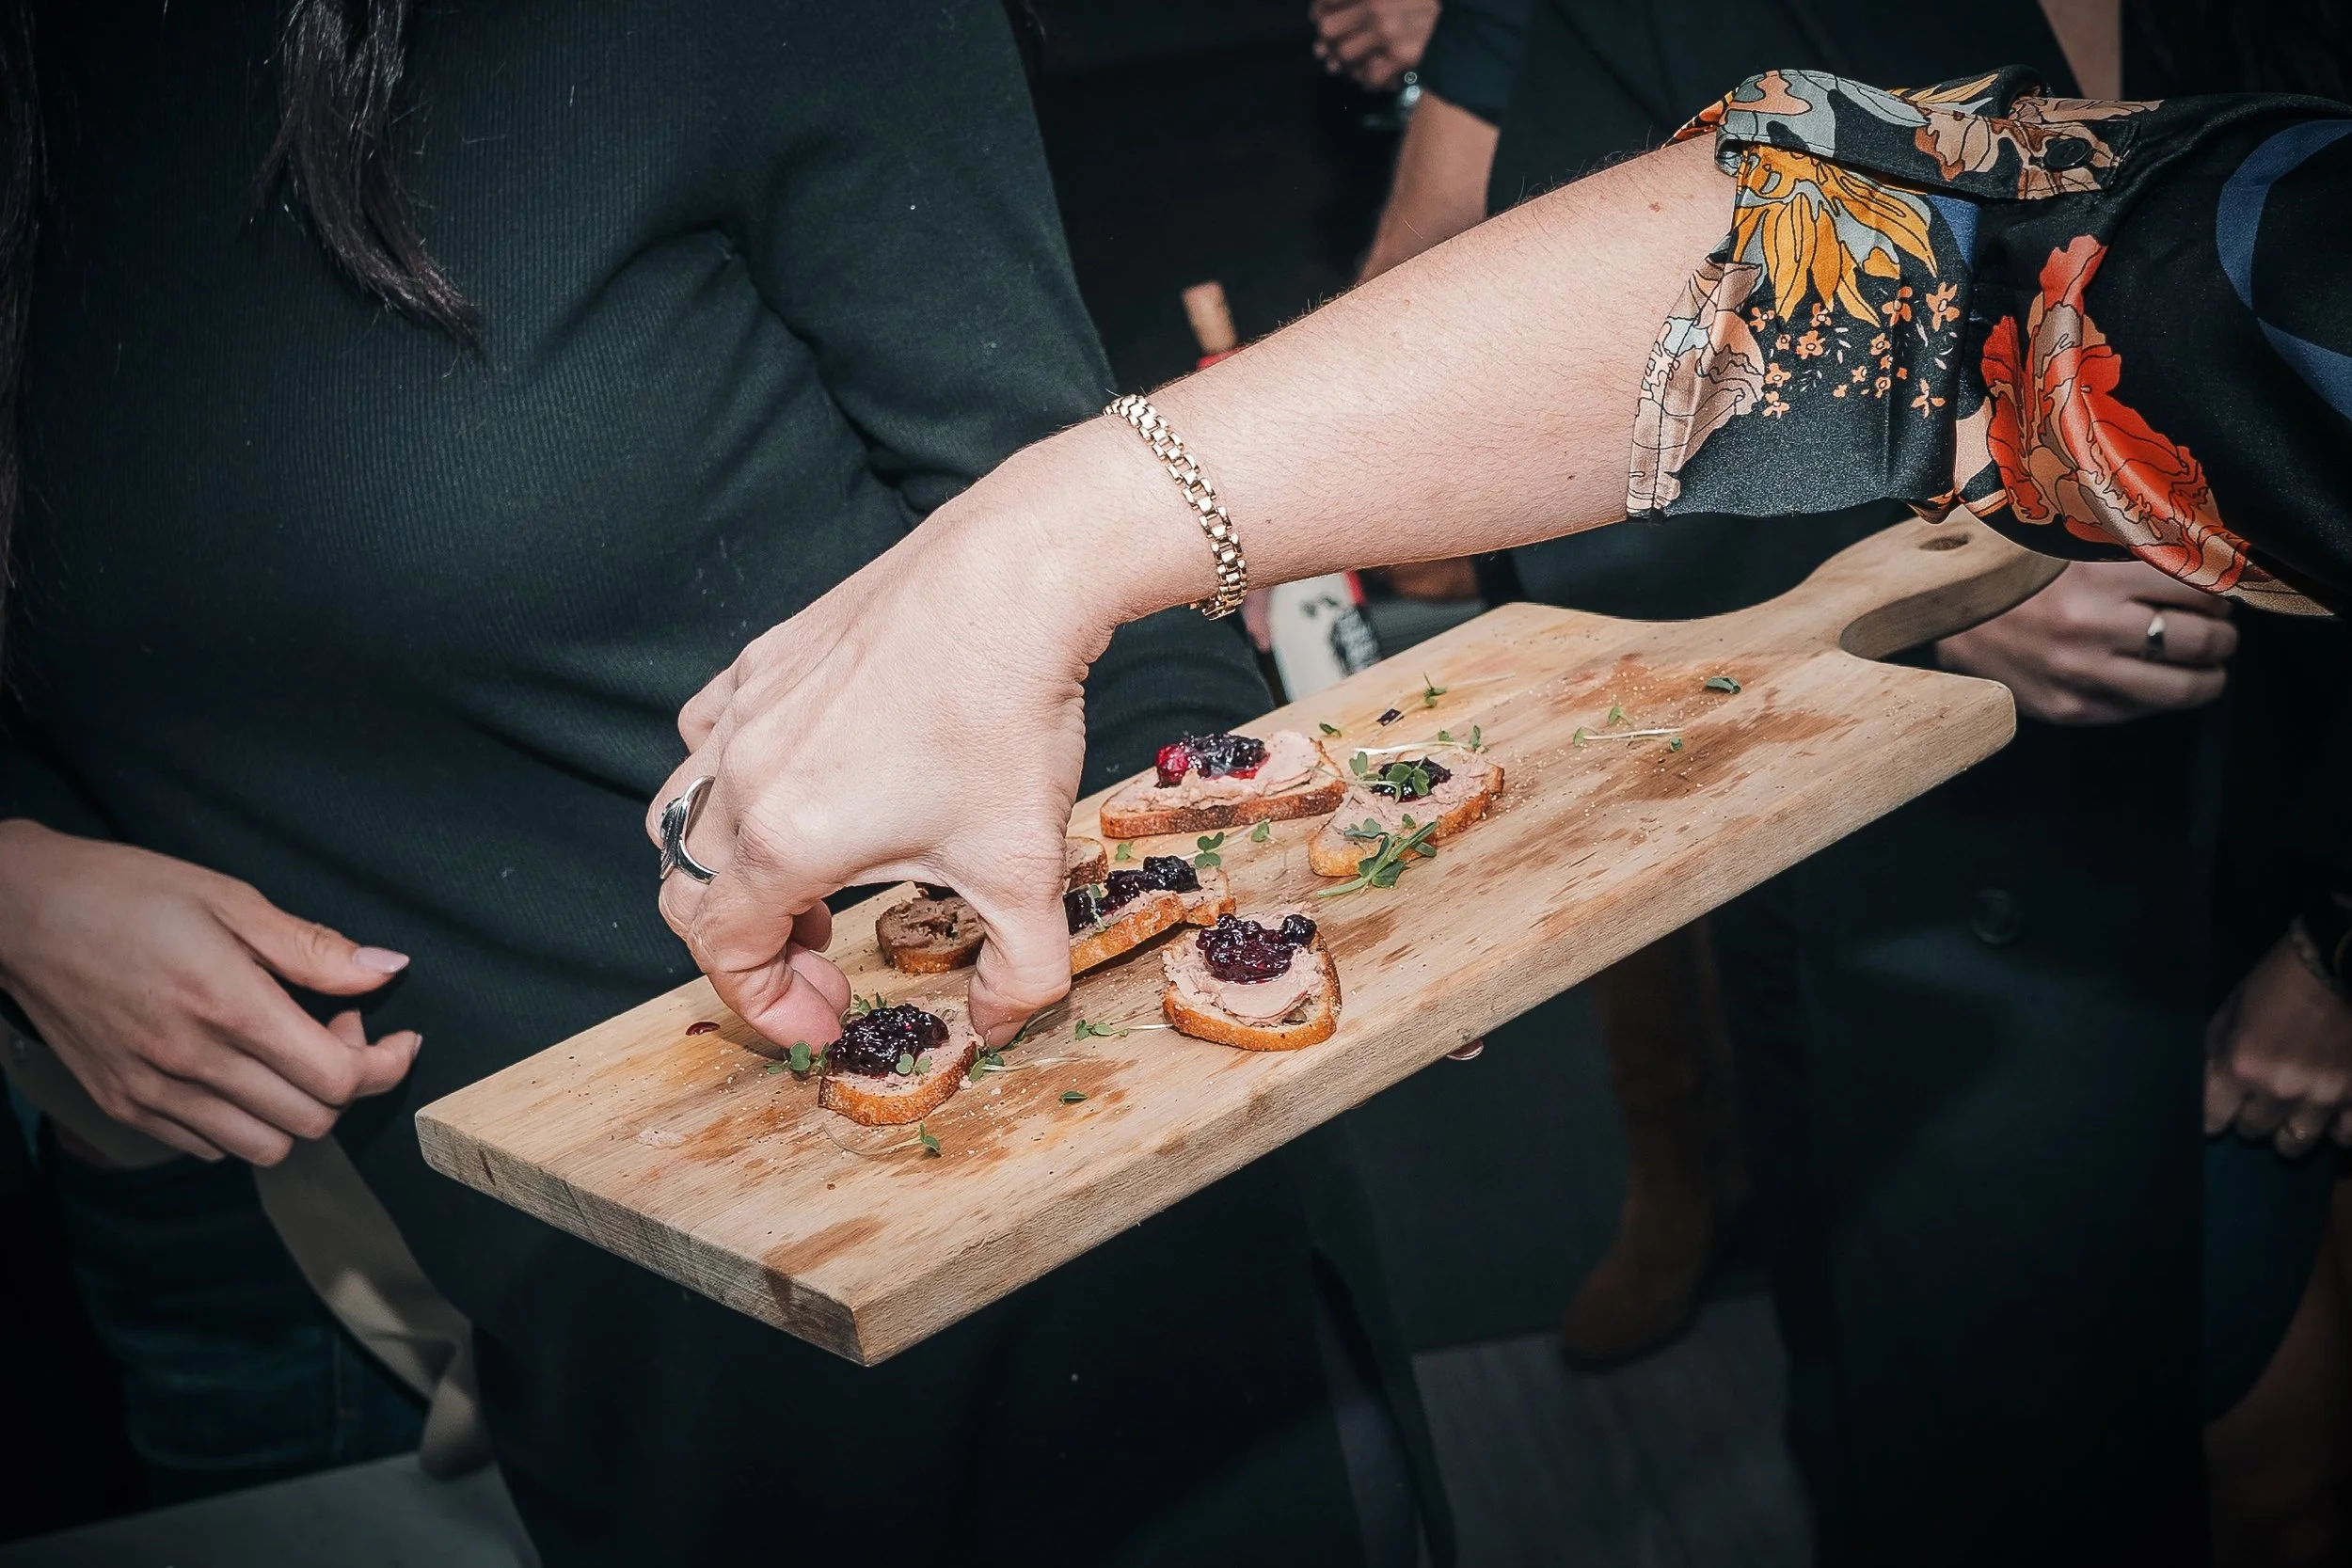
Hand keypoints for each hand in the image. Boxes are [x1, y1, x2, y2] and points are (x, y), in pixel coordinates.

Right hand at [0, 822, 422, 1163]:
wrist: (18, 912)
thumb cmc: (124, 894)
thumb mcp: (229, 898)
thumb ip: (312, 947)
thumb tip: (387, 970)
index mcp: (228, 1005)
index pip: (337, 1079)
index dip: (383, 1064)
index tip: (392, 1035)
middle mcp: (191, 1062)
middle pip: (311, 1121)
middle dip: (346, 1083)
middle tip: (335, 1031)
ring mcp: (152, 1092)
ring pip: (263, 1147)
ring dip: (296, 1110)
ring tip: (286, 1054)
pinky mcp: (122, 1105)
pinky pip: (208, 1147)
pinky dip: (244, 1122)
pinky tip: (240, 1072)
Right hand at [649, 452, 1119, 1049]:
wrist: (1011, 581)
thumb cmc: (1008, 720)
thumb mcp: (1025, 872)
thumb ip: (1020, 974)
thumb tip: (1000, 1024)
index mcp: (786, 841)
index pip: (724, 949)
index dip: (766, 1003)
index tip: (823, 1021)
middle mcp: (742, 775)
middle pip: (690, 892)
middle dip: (749, 948)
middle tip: (823, 963)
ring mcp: (745, 709)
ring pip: (682, 811)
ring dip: (727, 866)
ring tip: (809, 884)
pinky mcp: (765, 659)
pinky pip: (708, 734)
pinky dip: (728, 780)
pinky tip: (799, 782)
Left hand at [1310, 0, 1438, 92]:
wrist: (1464, 15)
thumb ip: (1370, 0)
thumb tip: (1327, 17)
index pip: (1327, 1)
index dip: (1319, 11)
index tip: (1319, 18)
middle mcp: (1373, 6)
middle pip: (1328, 30)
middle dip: (1327, 41)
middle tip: (1328, 49)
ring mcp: (1385, 33)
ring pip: (1345, 56)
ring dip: (1343, 63)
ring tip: (1345, 66)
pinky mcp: (1399, 56)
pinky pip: (1369, 76)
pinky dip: (1367, 80)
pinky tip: (1370, 79)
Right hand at [1936, 559, 2234, 723]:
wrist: (1947, 622)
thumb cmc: (2013, 579)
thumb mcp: (2069, 550)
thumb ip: (2128, 555)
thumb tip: (2199, 563)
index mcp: (2095, 580)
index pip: (2196, 588)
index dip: (2219, 591)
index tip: (2217, 593)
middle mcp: (2092, 630)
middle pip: (2201, 639)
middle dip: (2223, 636)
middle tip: (2219, 631)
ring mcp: (2082, 676)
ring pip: (2183, 688)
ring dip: (2208, 676)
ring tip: (2205, 665)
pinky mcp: (2071, 709)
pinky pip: (2140, 710)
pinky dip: (2159, 696)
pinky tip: (2154, 680)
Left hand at [2205, 932, 2351, 1156]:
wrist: (2340, 965)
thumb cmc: (2278, 982)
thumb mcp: (2231, 1010)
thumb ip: (2218, 1050)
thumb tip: (2210, 1082)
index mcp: (2241, 1067)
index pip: (2212, 1119)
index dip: (2213, 1118)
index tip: (2218, 1114)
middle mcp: (2279, 1091)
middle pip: (2253, 1131)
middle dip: (2252, 1119)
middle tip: (2258, 1106)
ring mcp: (2322, 1098)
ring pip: (2295, 1143)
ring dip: (2290, 1131)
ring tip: (2292, 1118)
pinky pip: (2344, 1138)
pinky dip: (2336, 1132)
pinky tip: (2332, 1121)